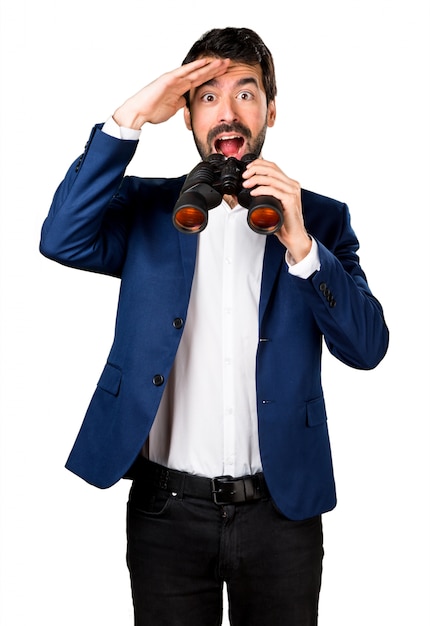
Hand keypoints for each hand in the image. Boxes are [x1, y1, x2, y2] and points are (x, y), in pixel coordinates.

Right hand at [113, 57, 229, 129]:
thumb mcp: (173, 108)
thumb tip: (188, 103)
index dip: (212, 76)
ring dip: (208, 66)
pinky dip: (193, 67)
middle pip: (200, 74)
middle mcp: (178, 81)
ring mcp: (173, 79)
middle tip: (229, 63)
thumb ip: (181, 103)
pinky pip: (183, 72)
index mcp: (180, 88)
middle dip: (215, 69)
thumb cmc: (152, 110)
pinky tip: (203, 63)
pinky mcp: (168, 79)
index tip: (225, 74)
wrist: (139, 112)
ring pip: (195, 71)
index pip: (200, 81)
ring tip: (221, 62)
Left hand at [242, 158, 310, 261]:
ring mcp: (292, 192)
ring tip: (246, 184)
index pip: (273, 166)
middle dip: (255, 169)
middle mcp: (292, 185)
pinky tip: (254, 192)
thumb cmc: (283, 222)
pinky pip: (274, 190)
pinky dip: (262, 189)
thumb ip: (260, 196)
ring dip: (256, 179)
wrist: (293, 235)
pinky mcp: (290, 200)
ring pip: (272, 178)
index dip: (259, 164)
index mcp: (288, 183)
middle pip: (272, 169)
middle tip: (245, 176)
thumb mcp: (269, 205)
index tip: (248, 168)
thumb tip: (241, 191)